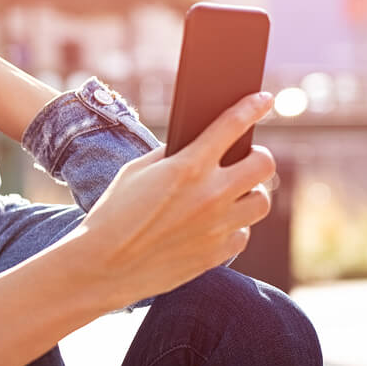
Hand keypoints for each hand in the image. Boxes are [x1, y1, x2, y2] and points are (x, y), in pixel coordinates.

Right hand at [72, 91, 277, 307]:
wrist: (102, 266)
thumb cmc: (113, 214)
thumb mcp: (135, 172)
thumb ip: (171, 156)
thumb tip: (196, 148)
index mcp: (187, 167)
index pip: (232, 125)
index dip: (253, 106)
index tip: (264, 99)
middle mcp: (210, 195)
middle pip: (264, 164)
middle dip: (257, 156)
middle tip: (245, 158)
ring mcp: (217, 226)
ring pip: (261, 201)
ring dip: (250, 192)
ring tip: (232, 193)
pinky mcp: (216, 254)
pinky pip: (243, 233)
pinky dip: (233, 226)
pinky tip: (215, 223)